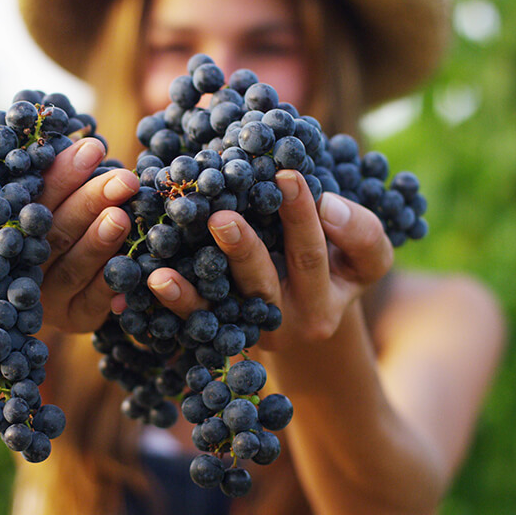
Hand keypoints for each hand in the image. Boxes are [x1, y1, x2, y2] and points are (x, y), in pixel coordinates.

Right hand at [37, 138, 139, 332]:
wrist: (64, 293)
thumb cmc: (65, 225)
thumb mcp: (57, 200)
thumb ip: (60, 177)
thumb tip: (85, 137)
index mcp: (13, 227)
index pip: (34, 198)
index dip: (62, 174)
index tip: (93, 147)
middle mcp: (24, 264)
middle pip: (53, 233)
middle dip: (88, 202)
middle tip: (122, 179)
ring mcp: (48, 297)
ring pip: (72, 269)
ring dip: (98, 242)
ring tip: (121, 217)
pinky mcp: (75, 319)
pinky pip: (94, 303)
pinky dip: (112, 284)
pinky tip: (134, 265)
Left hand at [118, 169, 392, 350]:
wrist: (314, 317)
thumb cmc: (339, 266)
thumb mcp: (364, 256)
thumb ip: (359, 230)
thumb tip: (327, 202)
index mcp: (327, 299)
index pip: (315, 255)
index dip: (303, 219)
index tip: (287, 177)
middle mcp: (286, 321)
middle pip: (264, 284)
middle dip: (243, 250)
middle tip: (221, 218)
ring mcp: (251, 331)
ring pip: (220, 310)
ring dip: (191, 290)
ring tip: (163, 272)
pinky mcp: (221, 337)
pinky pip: (194, 322)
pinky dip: (172, 302)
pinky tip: (150, 281)